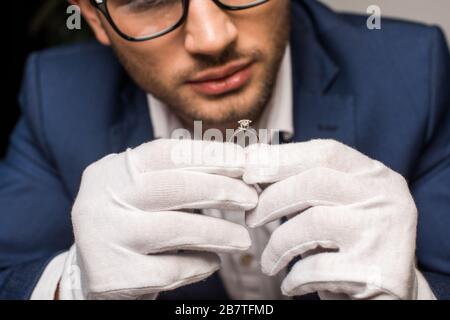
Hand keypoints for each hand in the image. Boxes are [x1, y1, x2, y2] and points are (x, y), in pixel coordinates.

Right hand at [69, 139, 256, 298]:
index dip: (211, 155)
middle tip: (252, 200)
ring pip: (178, 229)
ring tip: (243, 239)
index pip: (167, 153)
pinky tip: (212, 262)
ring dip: (220, 233)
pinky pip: (172, 268)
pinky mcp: (114, 275)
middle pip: (176, 187)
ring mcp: (106, 237)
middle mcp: (103, 199)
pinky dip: (201, 265)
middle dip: (222, 191)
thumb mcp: (144, 191)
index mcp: (114, 171)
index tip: (244, 161)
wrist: (94, 272)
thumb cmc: (133, 222)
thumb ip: (180, 177)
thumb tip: (241, 165)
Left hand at [244, 139, 434, 299]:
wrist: (392, 293)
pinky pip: (317, 267)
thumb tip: (252, 165)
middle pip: (315, 181)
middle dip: (272, 199)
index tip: (248, 168)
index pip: (325, 152)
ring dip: (278, 245)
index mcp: (374, 174)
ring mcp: (385, 231)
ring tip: (269, 262)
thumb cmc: (350, 244)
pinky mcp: (378, 271)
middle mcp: (386, 196)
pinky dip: (295, 277)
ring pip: (313, 223)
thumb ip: (306, 184)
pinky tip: (291, 284)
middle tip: (250, 217)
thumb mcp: (337, 206)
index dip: (281, 157)